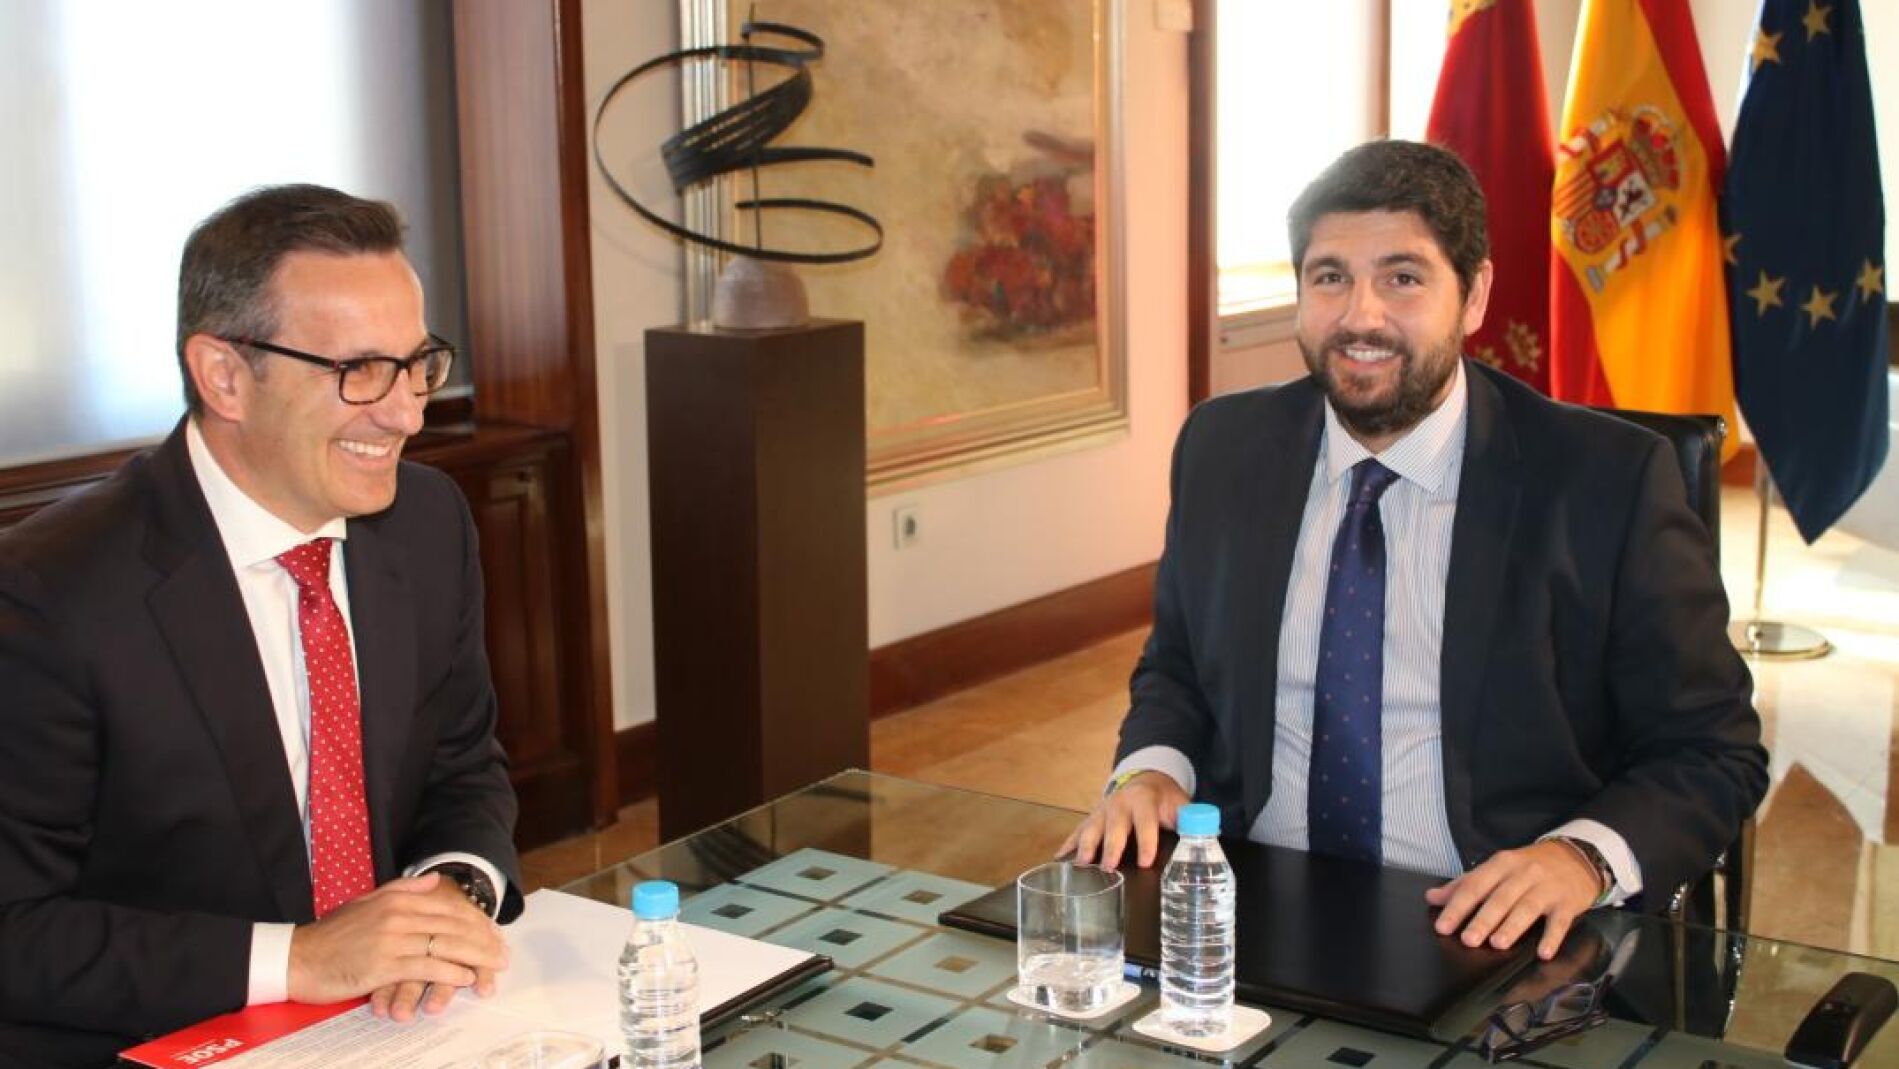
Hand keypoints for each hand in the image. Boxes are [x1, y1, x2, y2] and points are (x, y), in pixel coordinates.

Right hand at [288, 873, 508, 1016]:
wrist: (297, 958)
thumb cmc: (332, 935)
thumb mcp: (366, 902)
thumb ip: (403, 889)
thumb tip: (436, 880)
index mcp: (396, 899)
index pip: (449, 908)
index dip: (477, 921)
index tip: (495, 933)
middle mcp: (397, 915)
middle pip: (453, 926)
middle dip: (483, 940)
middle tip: (503, 953)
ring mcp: (391, 940)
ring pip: (445, 945)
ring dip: (475, 957)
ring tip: (494, 967)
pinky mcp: (383, 965)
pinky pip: (426, 967)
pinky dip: (450, 973)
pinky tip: (466, 978)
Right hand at [1059, 771, 1189, 869]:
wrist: (1146, 779)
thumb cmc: (1166, 799)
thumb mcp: (1181, 803)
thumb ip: (1191, 819)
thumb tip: (1206, 835)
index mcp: (1144, 799)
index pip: (1145, 821)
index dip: (1146, 841)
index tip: (1144, 861)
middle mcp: (1120, 804)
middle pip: (1114, 826)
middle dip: (1111, 847)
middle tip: (1108, 868)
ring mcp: (1103, 810)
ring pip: (1091, 828)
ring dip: (1086, 847)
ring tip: (1081, 866)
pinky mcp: (1092, 818)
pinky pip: (1078, 831)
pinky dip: (1068, 844)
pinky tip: (1060, 859)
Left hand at [1424, 840, 1604, 959]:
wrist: (1576, 857)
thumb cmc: (1531, 866)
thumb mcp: (1497, 868)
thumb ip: (1465, 884)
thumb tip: (1432, 897)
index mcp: (1501, 864)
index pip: (1475, 885)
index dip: (1457, 906)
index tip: (1443, 926)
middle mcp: (1523, 873)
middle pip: (1500, 897)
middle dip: (1482, 919)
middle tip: (1468, 939)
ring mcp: (1547, 887)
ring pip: (1527, 907)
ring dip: (1512, 926)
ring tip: (1498, 943)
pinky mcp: (1567, 902)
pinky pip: (1560, 921)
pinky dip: (1552, 937)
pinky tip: (1543, 952)